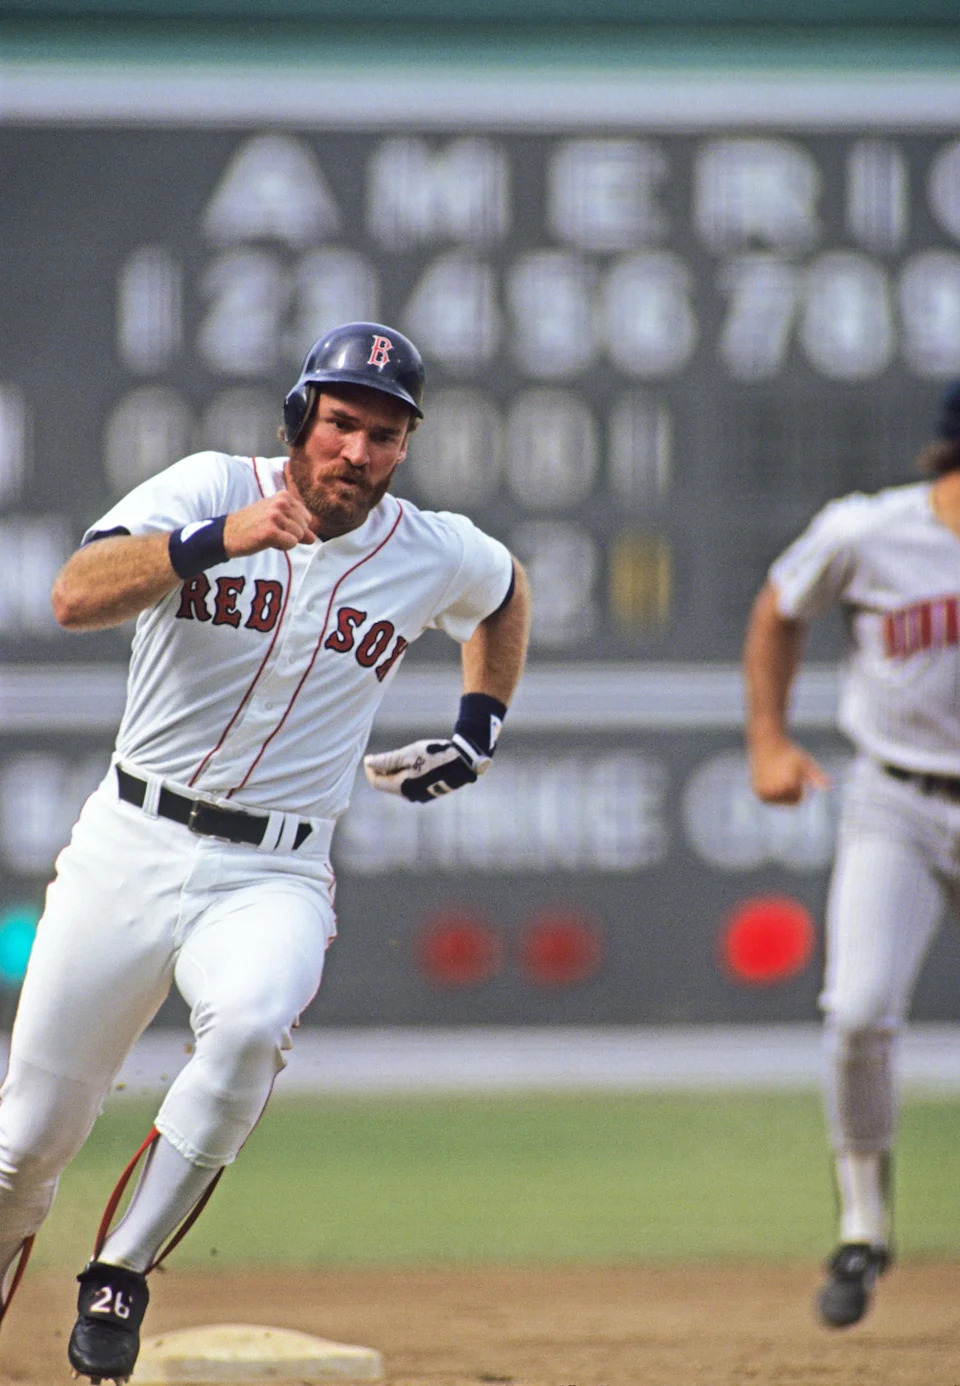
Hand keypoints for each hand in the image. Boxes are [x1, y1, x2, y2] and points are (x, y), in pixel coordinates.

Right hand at [224, 493, 315, 556]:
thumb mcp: (276, 520)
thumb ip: (297, 527)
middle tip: (269, 531)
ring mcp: (276, 516)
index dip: (293, 527)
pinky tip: (266, 541)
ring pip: (298, 536)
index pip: (307, 518)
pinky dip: (281, 547)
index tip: (275, 525)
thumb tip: (314, 538)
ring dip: (284, 541)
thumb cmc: (253, 526)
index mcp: (284, 496)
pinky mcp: (271, 531)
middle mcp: (281, 502)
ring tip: (267, 535)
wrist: (227, 533)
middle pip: (304, 528)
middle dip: (290, 535)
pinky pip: (291, 544)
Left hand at [364, 733, 489, 802]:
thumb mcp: (408, 754)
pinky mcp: (429, 792)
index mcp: (403, 787)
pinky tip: (412, 763)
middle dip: (382, 770)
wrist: (463, 761)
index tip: (370, 757)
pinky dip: (405, 775)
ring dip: (394, 772)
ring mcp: (420, 796)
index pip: (377, 782)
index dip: (370, 770)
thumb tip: (368, 763)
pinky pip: (410, 785)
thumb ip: (387, 760)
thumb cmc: (435, 755)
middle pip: (387, 785)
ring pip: (399, 785)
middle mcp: (410, 796)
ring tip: (400, 756)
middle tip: (384, 754)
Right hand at [748, 733, 829, 803]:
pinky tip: (770, 777)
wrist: (767, 743)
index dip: (798, 784)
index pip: (798, 799)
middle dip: (790, 789)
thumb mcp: (805, 763)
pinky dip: (773, 791)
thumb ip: (816, 776)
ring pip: (779, 801)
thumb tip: (828, 787)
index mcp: (786, 787)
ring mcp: (763, 793)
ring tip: (778, 774)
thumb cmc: (789, 752)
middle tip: (784, 771)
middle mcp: (773, 792)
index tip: (792, 771)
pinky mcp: (757, 792)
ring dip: (781, 791)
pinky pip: (770, 799)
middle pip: (788, 802)